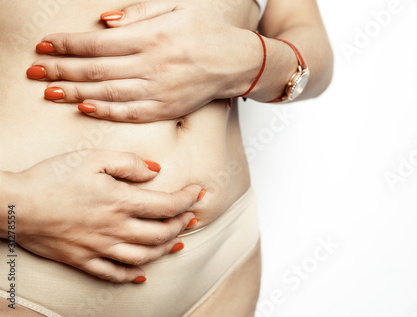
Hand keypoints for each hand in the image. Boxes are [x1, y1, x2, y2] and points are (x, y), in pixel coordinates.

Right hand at [5, 150, 202, 281]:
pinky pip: (114, 274)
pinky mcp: (83, 260)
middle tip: (190, 218)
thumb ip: (129, 163)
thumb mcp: (93, 157)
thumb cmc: (53, 176)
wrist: (14, 205)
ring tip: (177, 243)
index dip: (188, 200)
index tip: (198, 193)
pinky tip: (142, 274)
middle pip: (162, 234)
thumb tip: (155, 171)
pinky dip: (132, 275)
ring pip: (144, 256)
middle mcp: (116, 228)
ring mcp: (100, 248)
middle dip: (181, 225)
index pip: (168, 205)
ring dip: (166, 250)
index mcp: (121, 201)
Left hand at [29, 1, 259, 121]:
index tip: (45, 44)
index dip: (68, 44)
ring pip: (108, 93)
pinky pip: (131, 113)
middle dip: (61, 69)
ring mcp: (160, 90)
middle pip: (96, 69)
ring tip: (49, 90)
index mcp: (153, 36)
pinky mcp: (168, 109)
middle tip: (34, 70)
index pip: (99, 42)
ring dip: (75, 93)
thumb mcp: (177, 7)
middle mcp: (154, 64)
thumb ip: (140, 12)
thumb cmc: (207, 31)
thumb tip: (103, 22)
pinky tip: (84, 108)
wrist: (236, 62)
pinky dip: (105, 112)